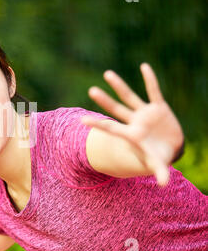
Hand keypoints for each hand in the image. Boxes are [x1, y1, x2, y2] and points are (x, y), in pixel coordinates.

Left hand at [81, 63, 183, 186]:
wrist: (169, 148)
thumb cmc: (158, 157)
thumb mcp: (158, 164)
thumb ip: (160, 172)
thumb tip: (163, 184)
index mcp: (130, 135)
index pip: (110, 128)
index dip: (97, 124)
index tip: (82, 120)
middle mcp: (134, 122)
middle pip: (116, 110)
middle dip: (104, 101)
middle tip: (91, 90)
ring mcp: (144, 114)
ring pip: (129, 97)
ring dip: (119, 86)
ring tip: (107, 73)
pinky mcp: (158, 108)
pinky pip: (154, 91)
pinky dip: (150, 80)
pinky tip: (144, 66)